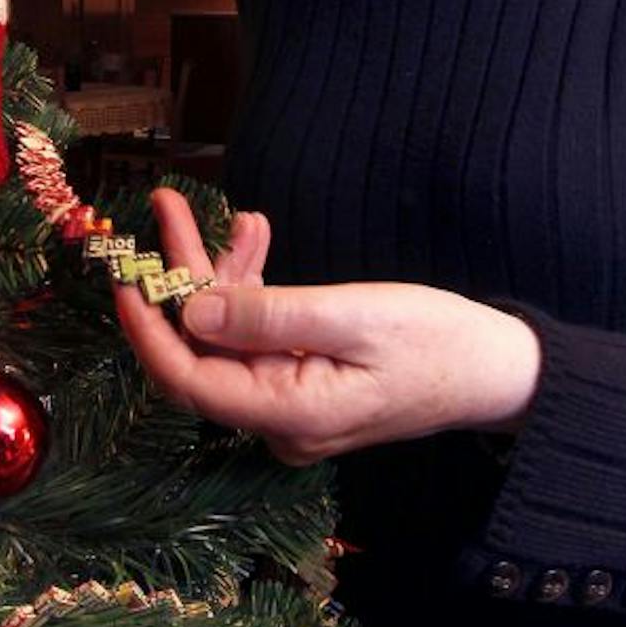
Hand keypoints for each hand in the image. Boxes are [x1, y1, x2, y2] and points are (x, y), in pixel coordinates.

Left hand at [112, 188, 542, 464]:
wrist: (501, 369)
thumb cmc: (438, 342)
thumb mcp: (353, 318)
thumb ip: (270, 316)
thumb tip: (193, 312)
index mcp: (287, 414)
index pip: (189, 379)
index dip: (148, 328)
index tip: (124, 275)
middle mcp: (278, 420)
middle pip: (203, 350)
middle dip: (180, 278)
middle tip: (167, 207)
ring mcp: (290, 403)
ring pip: (228, 335)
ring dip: (220, 272)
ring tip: (223, 209)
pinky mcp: (304, 380)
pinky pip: (259, 334)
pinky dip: (254, 286)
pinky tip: (257, 236)